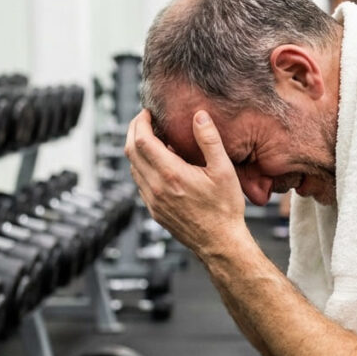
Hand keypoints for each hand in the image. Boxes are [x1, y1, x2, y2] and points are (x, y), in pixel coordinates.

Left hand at [125, 109, 248, 255]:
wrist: (220, 243)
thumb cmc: (225, 208)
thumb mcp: (224, 170)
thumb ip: (210, 140)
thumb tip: (199, 115)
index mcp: (171, 174)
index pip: (142, 140)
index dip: (141, 122)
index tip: (148, 113)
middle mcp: (156, 187)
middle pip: (131, 151)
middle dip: (134, 131)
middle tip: (145, 120)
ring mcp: (153, 201)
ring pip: (133, 167)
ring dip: (137, 149)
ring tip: (153, 139)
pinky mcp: (154, 210)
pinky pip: (140, 183)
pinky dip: (142, 167)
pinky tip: (159, 163)